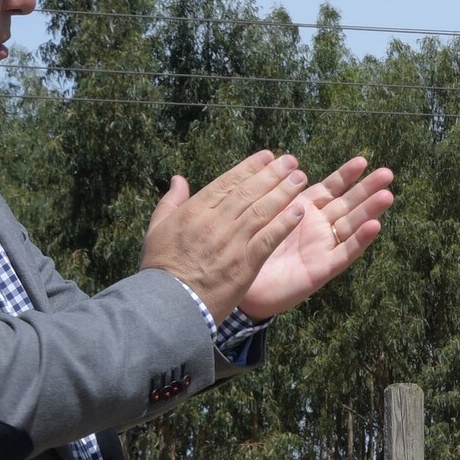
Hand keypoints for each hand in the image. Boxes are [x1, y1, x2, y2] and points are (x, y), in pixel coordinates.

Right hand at [141, 151, 309, 318]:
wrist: (169, 303)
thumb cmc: (161, 268)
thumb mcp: (157, 229)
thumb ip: (170, 202)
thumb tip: (178, 179)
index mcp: (194, 211)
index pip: (227, 182)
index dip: (250, 167)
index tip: (267, 156)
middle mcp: (215, 221)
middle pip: (249, 191)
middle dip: (273, 174)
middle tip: (291, 161)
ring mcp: (232, 241)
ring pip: (262, 210)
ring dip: (284, 192)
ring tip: (301, 179)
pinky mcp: (245, 262)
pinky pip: (269, 238)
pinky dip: (284, 223)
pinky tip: (298, 211)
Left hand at [238, 157, 396, 318]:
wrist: (241, 287)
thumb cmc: (250, 248)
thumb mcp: (264, 214)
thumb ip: (278, 193)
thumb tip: (286, 163)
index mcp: (304, 210)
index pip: (330, 188)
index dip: (346, 175)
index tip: (363, 160)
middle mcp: (319, 227)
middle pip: (348, 204)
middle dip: (367, 188)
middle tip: (388, 173)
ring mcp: (323, 248)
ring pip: (352, 225)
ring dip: (370, 210)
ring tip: (387, 195)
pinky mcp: (322, 270)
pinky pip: (344, 253)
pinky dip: (359, 240)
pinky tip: (374, 227)